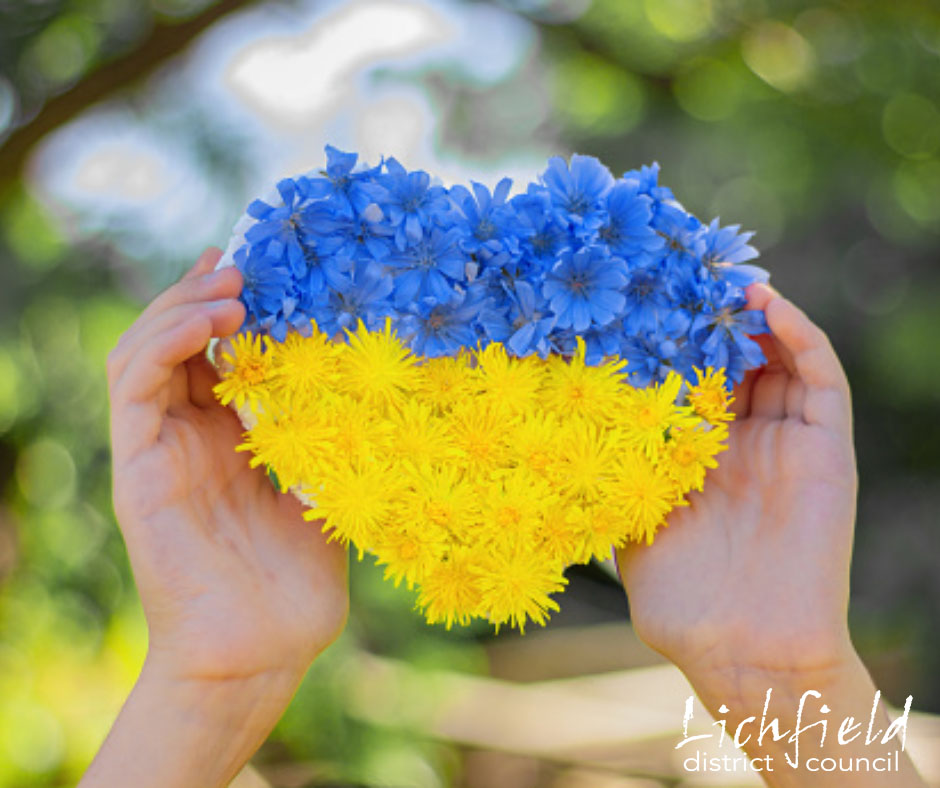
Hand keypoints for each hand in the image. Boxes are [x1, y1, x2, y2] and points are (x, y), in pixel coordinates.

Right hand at [107, 247, 347, 683]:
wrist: (260, 654)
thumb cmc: (294, 587)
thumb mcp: (325, 498)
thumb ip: (332, 451)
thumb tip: (376, 404)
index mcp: (227, 441)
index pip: (215, 356)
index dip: (233, 309)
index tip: (270, 270)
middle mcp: (187, 438)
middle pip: (176, 342)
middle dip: (205, 295)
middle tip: (246, 265)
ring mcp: (158, 451)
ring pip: (144, 352)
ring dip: (181, 308)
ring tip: (231, 285)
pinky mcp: (138, 470)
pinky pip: (135, 388)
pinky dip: (165, 344)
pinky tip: (212, 325)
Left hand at [617, 283, 856, 693]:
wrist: (744, 650)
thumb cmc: (681, 602)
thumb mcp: (632, 526)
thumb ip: (615, 479)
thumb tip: (563, 434)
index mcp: (701, 459)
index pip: (692, 382)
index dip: (673, 342)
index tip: (640, 303)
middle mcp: (745, 444)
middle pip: (737, 361)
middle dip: (711, 319)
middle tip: (681, 275)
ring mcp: (788, 444)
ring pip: (780, 359)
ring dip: (755, 316)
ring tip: (721, 279)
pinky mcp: (827, 450)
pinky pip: (822, 379)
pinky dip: (800, 336)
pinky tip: (766, 306)